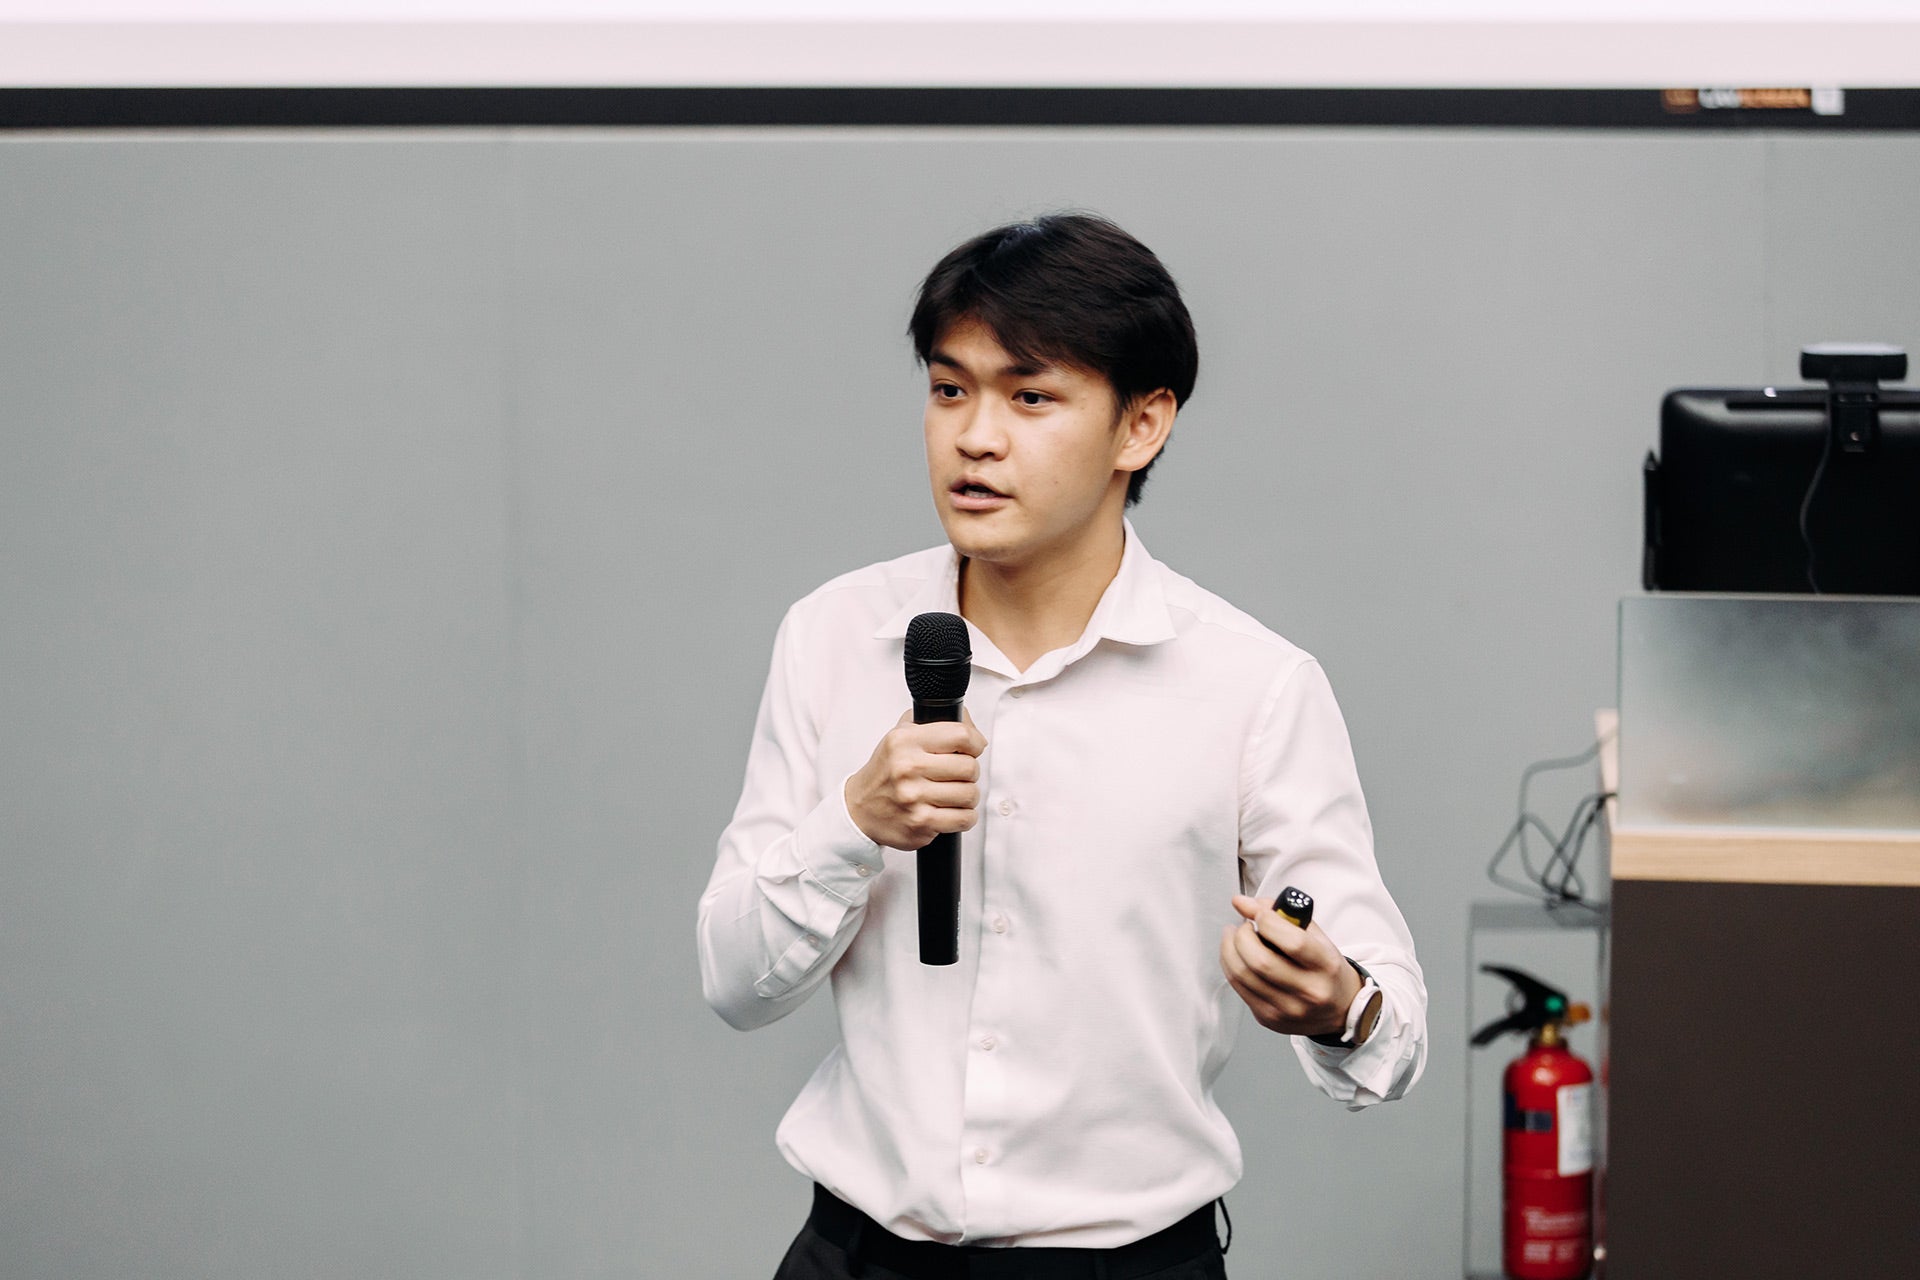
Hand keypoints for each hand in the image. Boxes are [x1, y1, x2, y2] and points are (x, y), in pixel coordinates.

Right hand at [844, 708, 986, 850]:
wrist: (860, 809)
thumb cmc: (887, 770)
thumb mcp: (901, 734)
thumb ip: (934, 721)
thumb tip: (969, 723)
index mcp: (904, 741)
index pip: (960, 735)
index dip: (975, 742)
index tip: (974, 748)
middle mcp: (907, 768)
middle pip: (969, 767)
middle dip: (971, 771)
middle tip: (959, 774)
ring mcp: (914, 798)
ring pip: (970, 794)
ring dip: (969, 795)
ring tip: (955, 793)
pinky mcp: (920, 823)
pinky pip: (964, 819)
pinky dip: (965, 816)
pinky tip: (953, 811)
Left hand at [1219, 894, 1362, 1037]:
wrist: (1340, 1010)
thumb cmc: (1326, 969)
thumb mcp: (1319, 939)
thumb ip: (1287, 916)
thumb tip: (1245, 903)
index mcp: (1326, 967)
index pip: (1293, 942)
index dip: (1267, 920)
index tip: (1254, 908)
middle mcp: (1308, 992)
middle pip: (1260, 961)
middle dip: (1242, 935)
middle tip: (1243, 925)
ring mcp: (1287, 1009)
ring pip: (1242, 974)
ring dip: (1229, 948)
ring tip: (1234, 935)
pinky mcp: (1268, 1018)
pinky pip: (1237, 987)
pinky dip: (1230, 965)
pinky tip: (1235, 954)